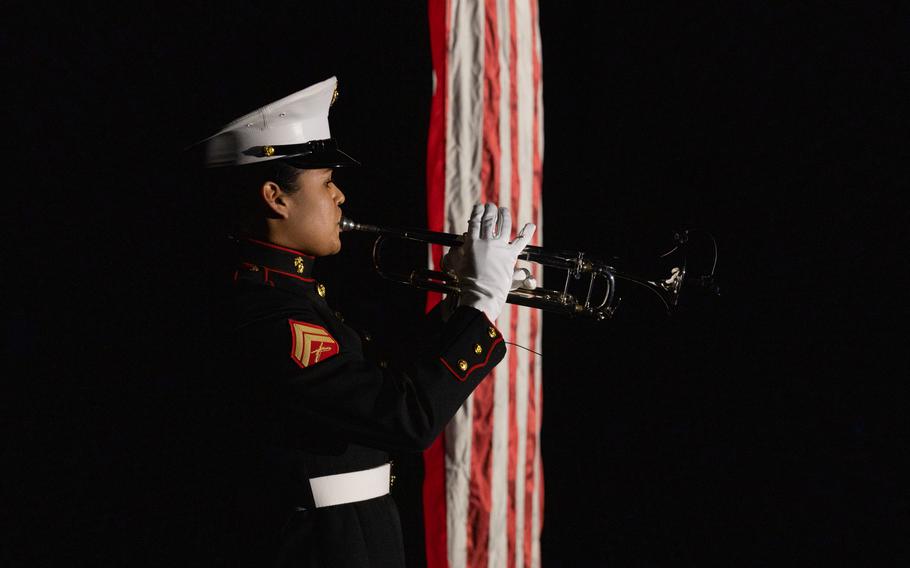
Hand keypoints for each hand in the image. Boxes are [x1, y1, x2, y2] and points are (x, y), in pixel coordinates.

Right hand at [446, 203, 535, 321]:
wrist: (482, 293)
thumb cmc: (467, 282)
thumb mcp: (457, 266)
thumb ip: (456, 254)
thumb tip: (455, 248)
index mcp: (472, 242)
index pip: (475, 222)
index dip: (477, 212)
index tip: (479, 207)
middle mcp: (486, 242)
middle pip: (489, 220)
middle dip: (490, 210)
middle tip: (490, 206)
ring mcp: (499, 248)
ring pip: (504, 225)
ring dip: (504, 215)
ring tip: (503, 210)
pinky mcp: (510, 256)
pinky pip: (521, 241)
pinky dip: (527, 232)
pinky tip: (531, 225)